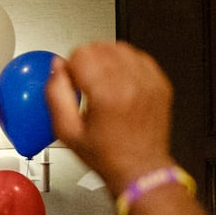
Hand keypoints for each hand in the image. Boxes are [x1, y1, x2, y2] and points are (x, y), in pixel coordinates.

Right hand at [46, 42, 173, 194]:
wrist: (140, 167)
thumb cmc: (107, 155)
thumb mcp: (67, 131)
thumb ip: (55, 95)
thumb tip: (56, 69)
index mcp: (107, 94)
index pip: (82, 54)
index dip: (70, 67)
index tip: (71, 83)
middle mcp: (132, 82)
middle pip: (100, 47)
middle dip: (86, 61)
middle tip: (83, 83)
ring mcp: (149, 81)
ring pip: (119, 48)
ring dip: (105, 59)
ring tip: (101, 82)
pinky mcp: (159, 83)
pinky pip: (138, 57)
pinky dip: (125, 64)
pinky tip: (118, 81)